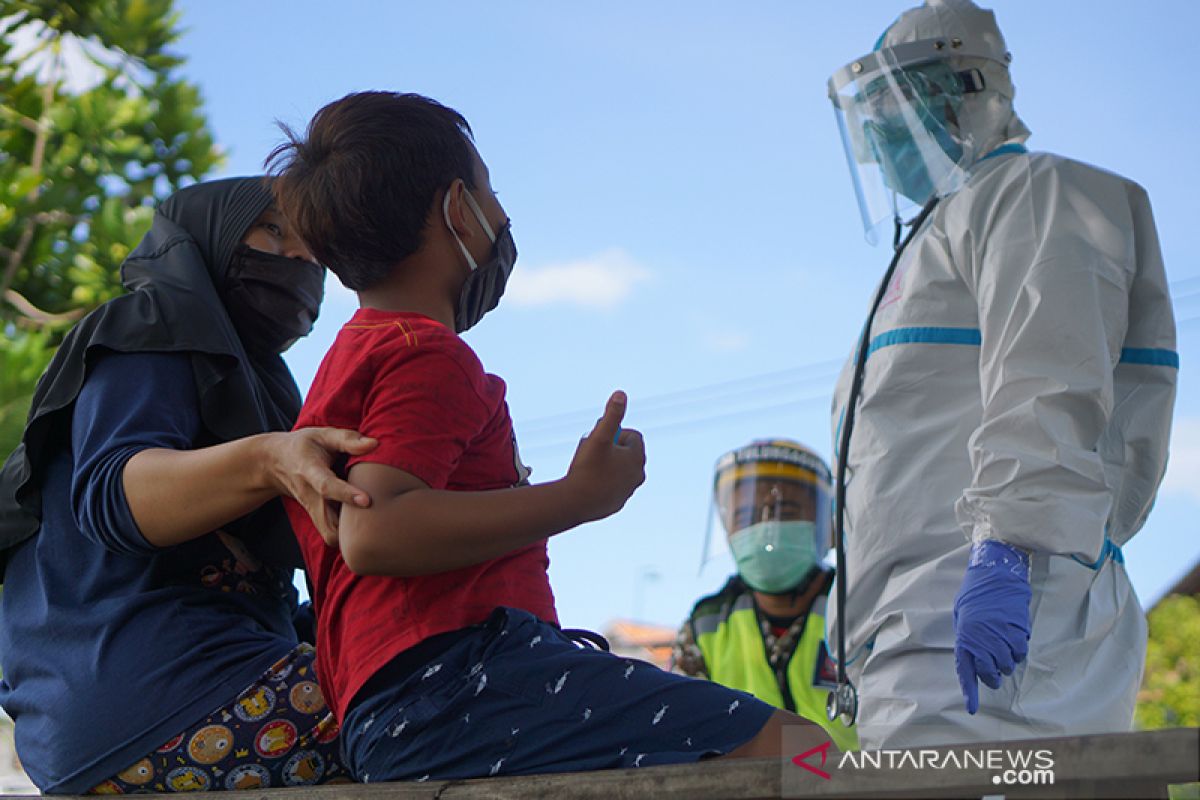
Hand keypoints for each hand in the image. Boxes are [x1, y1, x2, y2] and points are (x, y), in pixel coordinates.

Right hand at [263, 427, 376, 545]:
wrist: (276, 462)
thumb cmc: (305, 446)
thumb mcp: (322, 435)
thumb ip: (348, 439)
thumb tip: (374, 443)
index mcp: (309, 471)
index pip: (325, 486)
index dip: (345, 494)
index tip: (366, 500)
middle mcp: (309, 496)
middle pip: (328, 524)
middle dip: (351, 528)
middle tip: (378, 521)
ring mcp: (312, 510)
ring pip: (331, 535)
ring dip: (351, 534)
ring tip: (375, 523)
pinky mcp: (317, 518)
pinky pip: (332, 534)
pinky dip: (348, 535)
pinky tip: (365, 523)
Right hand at [564, 391, 645, 522]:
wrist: (576, 503)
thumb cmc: (587, 468)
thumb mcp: (598, 437)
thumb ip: (611, 415)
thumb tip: (621, 394)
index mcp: (637, 458)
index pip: (633, 436)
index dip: (615, 433)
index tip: (600, 438)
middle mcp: (638, 475)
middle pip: (626, 453)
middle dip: (611, 449)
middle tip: (592, 452)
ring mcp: (628, 491)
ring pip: (618, 469)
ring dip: (607, 465)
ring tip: (589, 467)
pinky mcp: (618, 502)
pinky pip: (612, 486)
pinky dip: (603, 481)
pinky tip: (589, 482)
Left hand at [953, 539, 1031, 713]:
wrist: (996, 575)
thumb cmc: (976, 594)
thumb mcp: (962, 616)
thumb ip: (968, 639)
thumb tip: (973, 659)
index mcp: (965, 636)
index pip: (965, 671)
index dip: (970, 691)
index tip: (972, 708)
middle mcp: (981, 640)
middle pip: (990, 672)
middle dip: (993, 675)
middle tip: (995, 667)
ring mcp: (1000, 637)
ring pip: (1008, 664)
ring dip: (1007, 660)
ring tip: (1004, 642)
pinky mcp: (1016, 632)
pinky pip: (1020, 652)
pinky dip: (1018, 649)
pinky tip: (1014, 635)